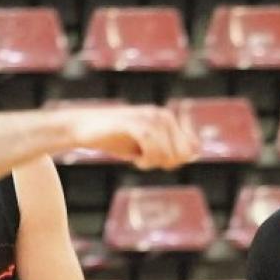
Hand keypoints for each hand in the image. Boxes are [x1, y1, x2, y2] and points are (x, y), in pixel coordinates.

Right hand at [68, 106, 195, 170]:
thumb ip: (172, 150)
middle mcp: (163, 115)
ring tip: (138, 157)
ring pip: (169, 155)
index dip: (176, 162)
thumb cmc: (117, 140)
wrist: (84, 128)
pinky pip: (154, 150)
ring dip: (152, 164)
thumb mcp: (149, 147)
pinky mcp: (136, 124)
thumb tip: (195, 154)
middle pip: (183, 155)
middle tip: (145, 158)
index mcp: (168, 118)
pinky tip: (135, 159)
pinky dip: (146, 161)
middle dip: (166, 163)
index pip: (192, 150)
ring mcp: (150, 117)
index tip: (157, 158)